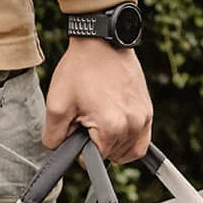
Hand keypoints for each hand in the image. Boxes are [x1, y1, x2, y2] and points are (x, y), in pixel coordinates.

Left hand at [42, 38, 152, 163]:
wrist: (100, 42)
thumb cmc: (80, 70)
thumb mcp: (56, 106)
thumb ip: (54, 138)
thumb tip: (58, 153)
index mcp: (110, 128)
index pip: (93, 160)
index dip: (81, 149)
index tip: (78, 128)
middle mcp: (132, 125)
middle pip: (111, 157)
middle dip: (97, 143)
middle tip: (89, 118)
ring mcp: (143, 118)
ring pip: (127, 153)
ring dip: (113, 144)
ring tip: (102, 119)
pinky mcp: (148, 111)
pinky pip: (141, 141)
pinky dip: (128, 140)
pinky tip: (116, 126)